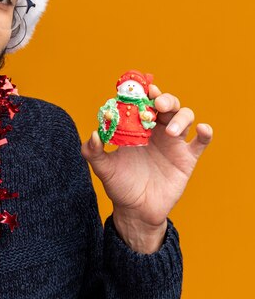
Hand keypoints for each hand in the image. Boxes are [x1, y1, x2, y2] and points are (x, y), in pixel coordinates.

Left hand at [81, 84, 212, 252]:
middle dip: (165, 98)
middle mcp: (157, 131)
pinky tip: (201, 130)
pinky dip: (205, 133)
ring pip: (185, 116)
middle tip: (157, 104)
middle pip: (167, 104)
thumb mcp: (102, 168)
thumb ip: (93, 151)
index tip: (141, 88)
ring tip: (171, 131)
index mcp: (137, 127)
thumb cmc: (119, 185)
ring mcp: (174, 143)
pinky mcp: (187, 159)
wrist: (136, 210)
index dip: (143, 93)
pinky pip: (201, 142)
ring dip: (181, 117)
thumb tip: (94, 134)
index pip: (142, 102)